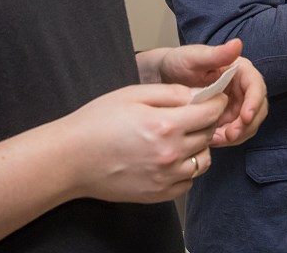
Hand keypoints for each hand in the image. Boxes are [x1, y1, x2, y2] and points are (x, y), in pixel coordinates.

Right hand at [59, 83, 225, 203]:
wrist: (71, 159)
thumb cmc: (97, 123)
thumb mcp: (132, 95)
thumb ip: (169, 93)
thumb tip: (196, 94)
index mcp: (166, 125)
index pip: (210, 113)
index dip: (215, 102)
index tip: (213, 98)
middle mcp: (171, 154)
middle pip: (208, 135)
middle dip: (205, 121)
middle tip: (193, 114)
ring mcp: (166, 178)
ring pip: (203, 160)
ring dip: (199, 146)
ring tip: (181, 137)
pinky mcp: (158, 194)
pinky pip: (188, 181)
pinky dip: (186, 169)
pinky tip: (170, 158)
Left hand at [148, 39, 268, 146]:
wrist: (162, 77)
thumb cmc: (178, 62)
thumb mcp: (194, 58)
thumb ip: (216, 54)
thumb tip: (237, 44)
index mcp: (239, 70)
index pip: (255, 86)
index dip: (254, 103)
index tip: (245, 117)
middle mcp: (241, 87)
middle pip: (257, 108)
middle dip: (247, 124)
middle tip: (230, 136)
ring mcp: (235, 103)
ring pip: (247, 124)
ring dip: (237, 134)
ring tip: (216, 139)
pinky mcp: (226, 117)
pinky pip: (233, 131)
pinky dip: (226, 138)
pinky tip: (210, 140)